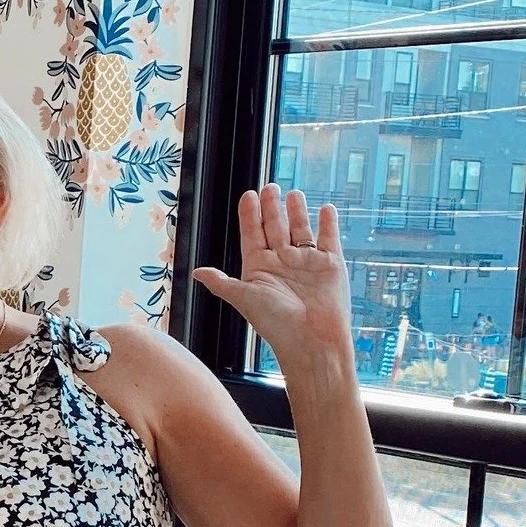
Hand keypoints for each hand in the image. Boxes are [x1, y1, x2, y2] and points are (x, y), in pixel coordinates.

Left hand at [192, 185, 352, 368]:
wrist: (312, 340)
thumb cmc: (275, 323)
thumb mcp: (243, 298)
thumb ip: (221, 283)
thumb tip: (195, 272)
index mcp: (259, 268)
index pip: (252, 234)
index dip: (250, 215)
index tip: (248, 196)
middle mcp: (282, 263)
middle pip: (275, 228)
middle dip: (271, 207)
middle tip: (269, 186)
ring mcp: (306, 262)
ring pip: (300, 229)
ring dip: (297, 211)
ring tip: (293, 193)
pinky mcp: (330, 265)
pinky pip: (328, 238)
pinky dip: (327, 223)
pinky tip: (325, 208)